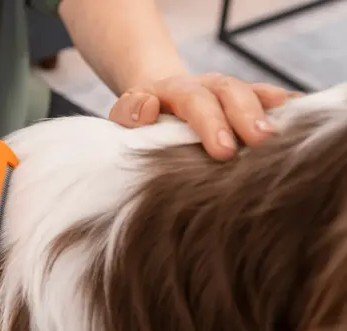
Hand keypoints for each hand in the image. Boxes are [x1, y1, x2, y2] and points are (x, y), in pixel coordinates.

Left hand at [108, 73, 300, 159]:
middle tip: (260, 142)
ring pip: (252, 93)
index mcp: (175, 90)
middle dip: (246, 117)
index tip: (223, 151)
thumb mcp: (125, 113)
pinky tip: (299, 122)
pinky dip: (285, 108)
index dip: (210, 123)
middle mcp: (206, 85)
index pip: (194, 100)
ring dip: (268, 114)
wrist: (156, 98)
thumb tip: (148, 109)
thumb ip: (130, 112)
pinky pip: (268, 98)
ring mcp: (228, 91)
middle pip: (229, 92)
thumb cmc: (142, 116)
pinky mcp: (244, 99)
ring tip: (281, 137)